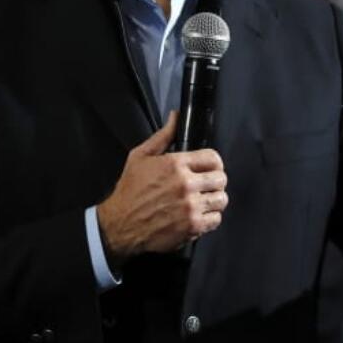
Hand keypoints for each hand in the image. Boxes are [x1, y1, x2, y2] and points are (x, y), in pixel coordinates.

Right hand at [97, 111, 227, 264]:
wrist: (120, 224)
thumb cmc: (129, 190)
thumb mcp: (140, 156)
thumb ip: (163, 136)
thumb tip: (176, 117)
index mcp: (176, 164)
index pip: (213, 158)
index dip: (213, 163)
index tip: (208, 169)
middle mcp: (186, 184)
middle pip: (221, 179)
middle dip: (214, 182)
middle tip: (205, 186)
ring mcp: (190, 206)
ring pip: (221, 200)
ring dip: (214, 200)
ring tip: (202, 201)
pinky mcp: (192, 226)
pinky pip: (216, 220)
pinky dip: (210, 218)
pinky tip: (198, 215)